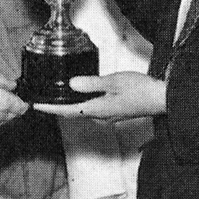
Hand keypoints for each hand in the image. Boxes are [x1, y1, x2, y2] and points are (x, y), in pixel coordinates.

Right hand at [0, 63, 27, 129]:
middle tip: (5, 97)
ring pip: (2, 120)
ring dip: (1, 112)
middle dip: (13, 107)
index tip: (23, 100)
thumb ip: (2, 79)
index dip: (24, 103)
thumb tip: (12, 85)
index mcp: (3, 101)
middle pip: (13, 115)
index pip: (22, 108)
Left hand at [33, 73, 165, 121]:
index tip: (36, 106)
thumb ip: (92, 83)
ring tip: (59, 95)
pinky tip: (84, 93)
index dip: (50, 108)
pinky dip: (84, 103)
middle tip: (43, 99)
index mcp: (97, 110)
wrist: (162, 100)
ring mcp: (108, 116)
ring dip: (71, 104)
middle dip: (58, 106)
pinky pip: (93, 109)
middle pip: (73, 112)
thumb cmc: (141, 90)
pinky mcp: (115, 112)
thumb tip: (72, 84)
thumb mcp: (114, 82)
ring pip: (83, 111)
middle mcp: (101, 116)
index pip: (67, 110)